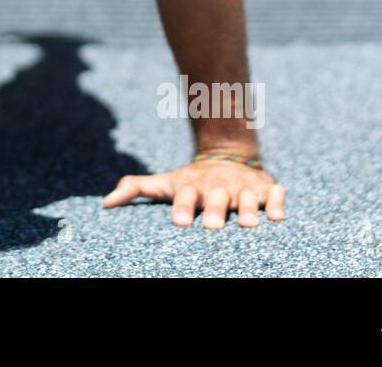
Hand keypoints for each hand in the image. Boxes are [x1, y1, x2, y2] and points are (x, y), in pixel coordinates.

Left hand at [102, 158, 285, 228]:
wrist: (224, 157)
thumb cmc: (189, 182)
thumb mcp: (163, 183)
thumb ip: (135, 188)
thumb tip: (105, 203)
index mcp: (193, 187)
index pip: (185, 197)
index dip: (182, 208)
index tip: (180, 223)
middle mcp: (218, 186)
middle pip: (217, 198)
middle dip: (215, 209)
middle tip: (212, 225)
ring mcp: (244, 186)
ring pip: (248, 196)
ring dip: (249, 208)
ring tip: (247, 223)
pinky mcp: (267, 187)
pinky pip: (276, 194)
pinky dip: (277, 203)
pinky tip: (277, 216)